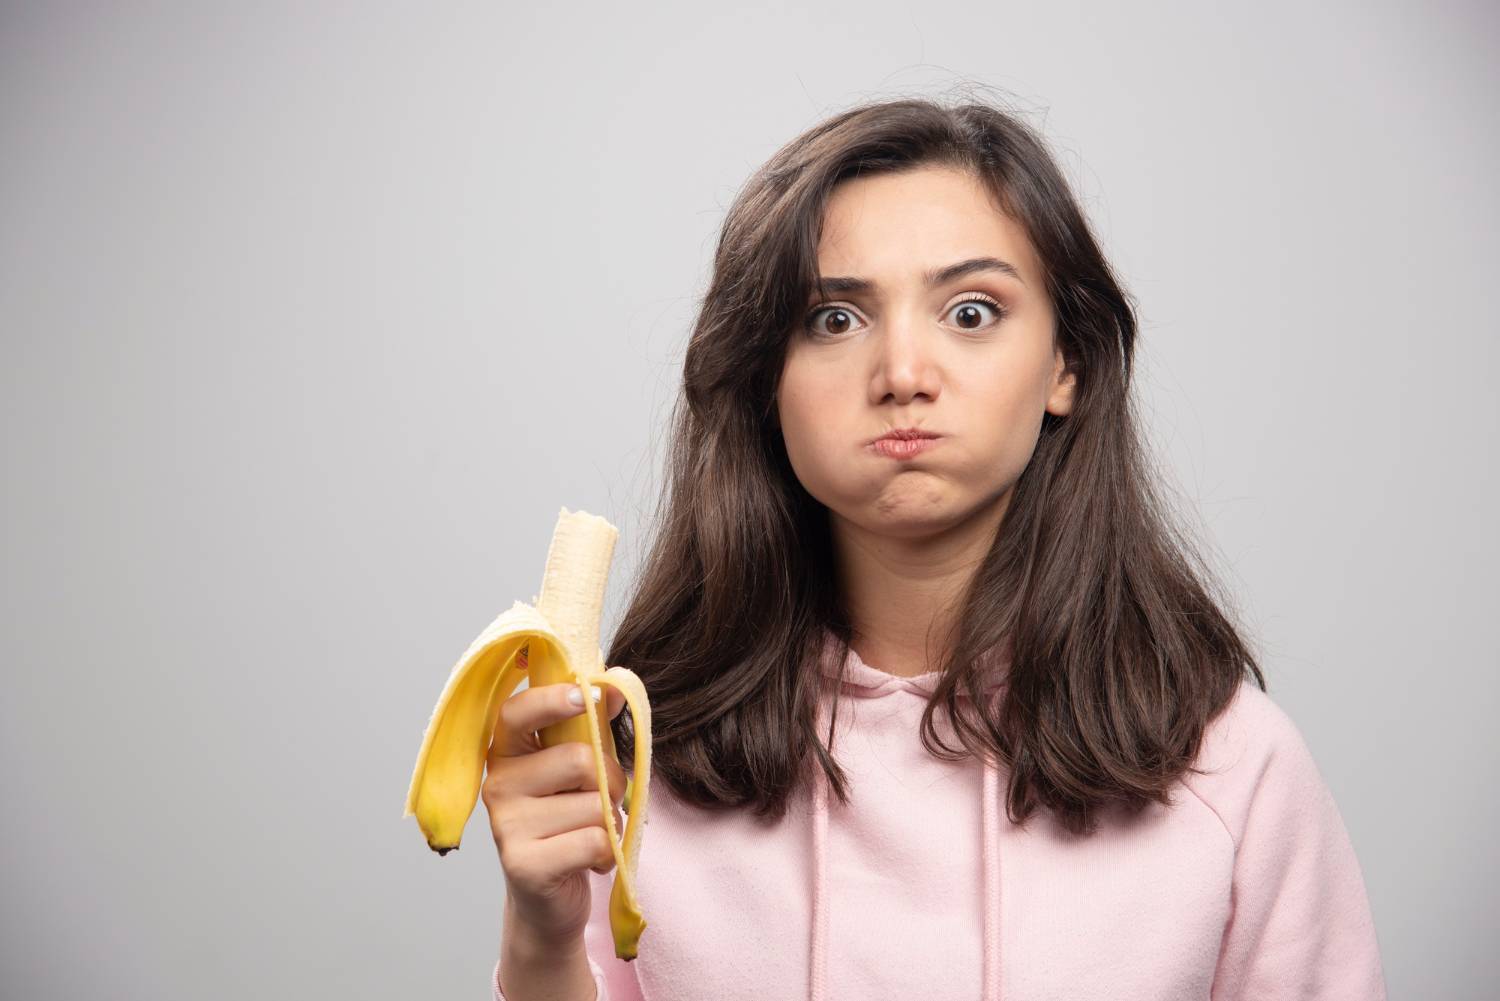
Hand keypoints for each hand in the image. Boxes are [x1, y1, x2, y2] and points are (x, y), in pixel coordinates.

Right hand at [481, 660, 629, 949]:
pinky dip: (609, 852)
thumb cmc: (567, 824)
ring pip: (593, 805)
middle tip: (605, 800)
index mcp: (507, 754)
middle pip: (578, 759)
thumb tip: (618, 690)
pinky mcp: (524, 866)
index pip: (515, 713)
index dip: (551, 699)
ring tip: (592, 834)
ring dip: (610, 821)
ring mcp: (506, 827)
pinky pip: (594, 841)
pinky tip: (591, 861)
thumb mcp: (577, 773)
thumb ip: (593, 729)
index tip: (587, 696)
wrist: (547, 901)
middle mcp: (497, 786)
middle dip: (612, 780)